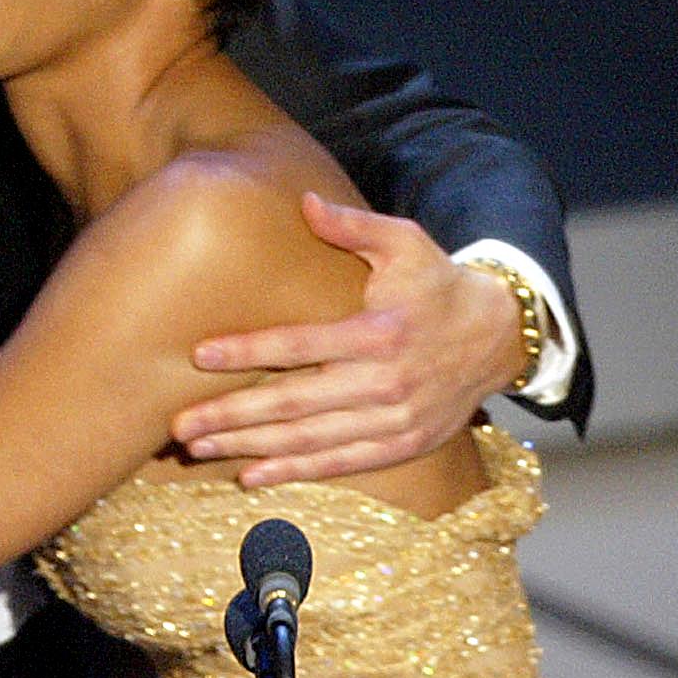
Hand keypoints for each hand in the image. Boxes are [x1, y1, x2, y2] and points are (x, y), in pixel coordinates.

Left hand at [172, 193, 522, 485]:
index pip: (300, 345)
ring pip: (310, 440)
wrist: (498, 335)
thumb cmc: (437, 282)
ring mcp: (394, 419)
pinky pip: (341, 463)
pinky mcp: (402, 443)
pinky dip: (295, 471)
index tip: (199, 356)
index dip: (248, 351)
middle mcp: (384, 382)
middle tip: (179, 424)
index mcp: (378, 332)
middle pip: (295, 403)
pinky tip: (250, 474)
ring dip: (250, 447)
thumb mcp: (405, 241)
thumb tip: (304, 202)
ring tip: (198, 449)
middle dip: (233, 415)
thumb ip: (352, 225)